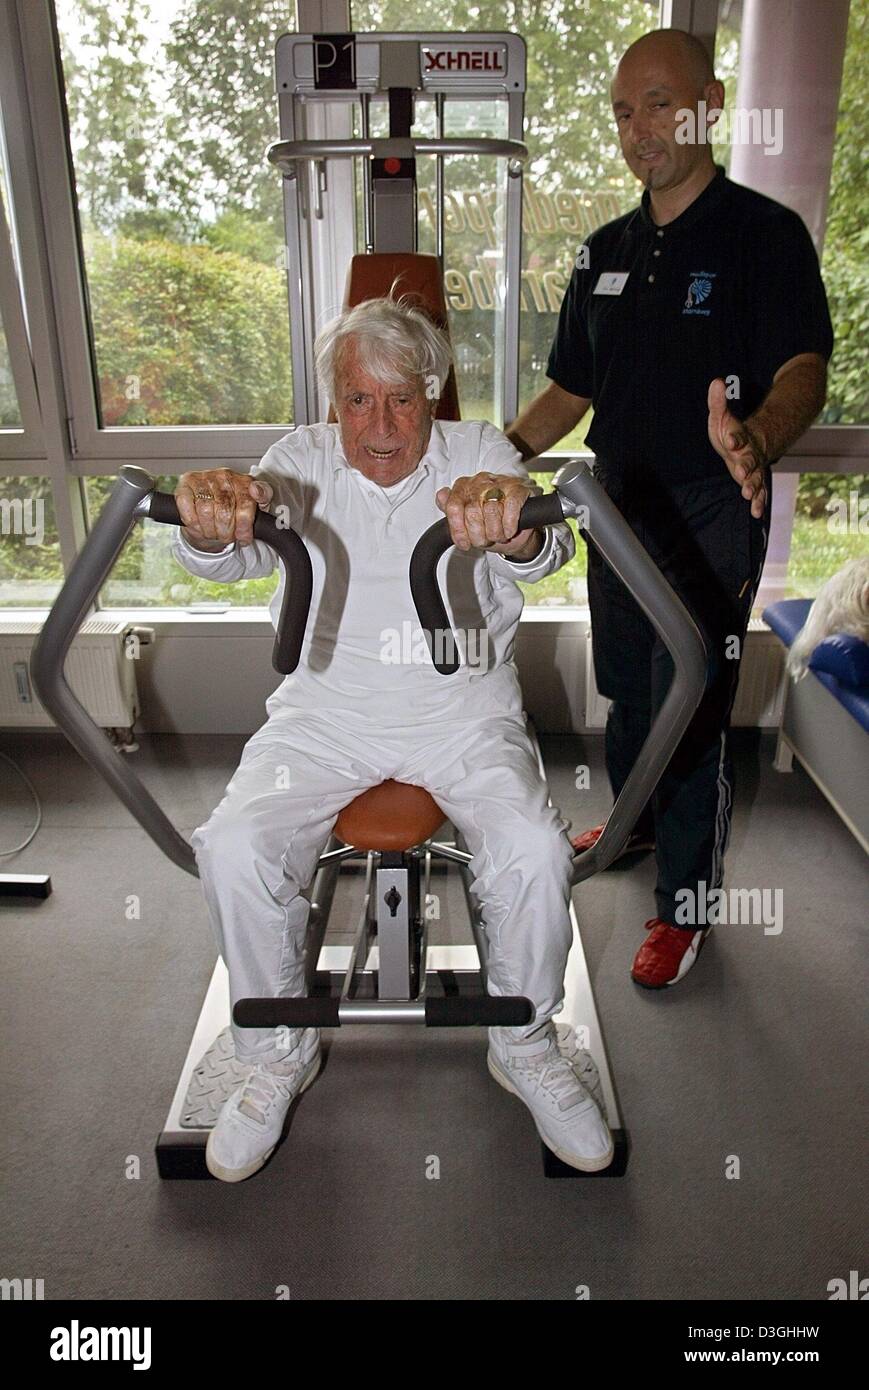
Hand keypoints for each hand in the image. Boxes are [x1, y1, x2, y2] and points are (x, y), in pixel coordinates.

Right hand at [175, 468, 273, 547]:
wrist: (210, 508)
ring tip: (214, 532)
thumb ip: (263, 498)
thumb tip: (258, 492)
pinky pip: (188, 510)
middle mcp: (223, 476)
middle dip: (226, 532)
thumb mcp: (254, 507)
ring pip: (206, 513)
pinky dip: (194, 524)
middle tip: (227, 536)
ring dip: (210, 530)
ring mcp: (203, 478)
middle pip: (225, 512)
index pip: (246, 503)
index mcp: (243, 480)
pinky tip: (199, 526)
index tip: (244, 537)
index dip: (245, 526)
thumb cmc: (233, 509)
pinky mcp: (185, 485)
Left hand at [435, 473, 542, 557]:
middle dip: (479, 535)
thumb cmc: (490, 522)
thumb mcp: (466, 520)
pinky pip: (510, 507)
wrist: (517, 528)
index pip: (453, 507)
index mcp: (463, 487)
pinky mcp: (518, 488)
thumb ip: (451, 509)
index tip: (465, 543)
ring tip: (498, 536)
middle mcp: (480, 482)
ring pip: (491, 511)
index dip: (458, 530)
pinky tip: (509, 531)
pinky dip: (509, 524)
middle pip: (472, 513)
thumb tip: (441, 496)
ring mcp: (500, 483)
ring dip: (495, 532)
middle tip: (485, 540)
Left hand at [707, 379, 767, 519]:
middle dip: (746, 466)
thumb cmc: (731, 431)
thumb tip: (716, 381)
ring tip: (747, 493)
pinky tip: (755, 513)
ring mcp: (755, 469)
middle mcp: (751, 454)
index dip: (735, 437)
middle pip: (750, 459)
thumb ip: (718, 401)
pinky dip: (758, 502)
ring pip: (755, 477)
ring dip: (751, 485)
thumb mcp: (722, 415)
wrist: (751, 444)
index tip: (730, 439)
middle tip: (742, 472)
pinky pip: (759, 492)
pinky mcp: (755, 481)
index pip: (738, 435)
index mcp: (741, 437)